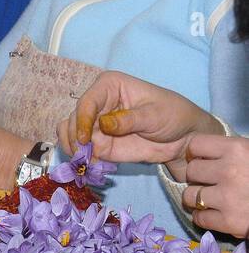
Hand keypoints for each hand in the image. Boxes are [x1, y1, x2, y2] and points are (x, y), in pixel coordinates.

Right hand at [58, 70, 222, 181]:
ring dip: (72, 148)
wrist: (184, 137)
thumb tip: (104, 124)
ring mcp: (95, 124)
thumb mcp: (154, 115)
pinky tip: (92, 166)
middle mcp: (96, 103)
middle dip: (75, 138)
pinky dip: (81, 159)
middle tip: (84, 156)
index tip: (85, 139)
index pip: (87, 102)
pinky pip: (80, 150)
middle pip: (73, 118)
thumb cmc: (173, 115)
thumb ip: (129, 120)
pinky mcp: (98, 143)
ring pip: (68, 134)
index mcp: (109, 86)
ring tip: (85, 161)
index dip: (82, 120)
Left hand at [181, 134, 248, 236]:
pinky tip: (215, 214)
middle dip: (197, 177)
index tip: (203, 160)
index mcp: (238, 150)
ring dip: (197, 199)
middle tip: (209, 182)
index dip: (197, 153)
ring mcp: (228, 198)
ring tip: (210, 199)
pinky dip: (204, 217)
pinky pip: (199, 218)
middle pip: (190, 171)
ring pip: (189, 195)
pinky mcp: (231, 222)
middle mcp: (229, 171)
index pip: (196, 144)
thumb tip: (200, 151)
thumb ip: (231, 151)